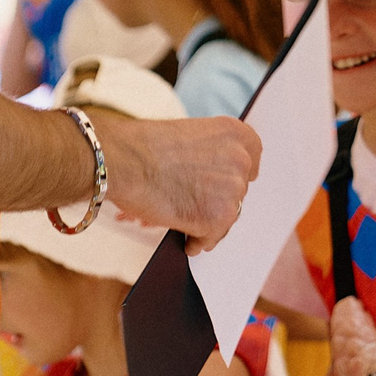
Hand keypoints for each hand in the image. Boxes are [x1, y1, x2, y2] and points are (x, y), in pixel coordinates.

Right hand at [99, 115, 261, 253]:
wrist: (123, 160)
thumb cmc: (142, 146)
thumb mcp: (187, 136)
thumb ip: (208, 154)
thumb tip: (210, 181)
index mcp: (234, 134)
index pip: (251, 160)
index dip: (235, 175)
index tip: (226, 183)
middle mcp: (240, 160)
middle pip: (237, 192)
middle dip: (217, 200)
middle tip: (194, 205)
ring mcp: (232, 190)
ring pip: (227, 217)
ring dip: (209, 223)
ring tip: (187, 226)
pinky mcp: (218, 217)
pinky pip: (212, 237)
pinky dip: (198, 241)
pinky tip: (185, 240)